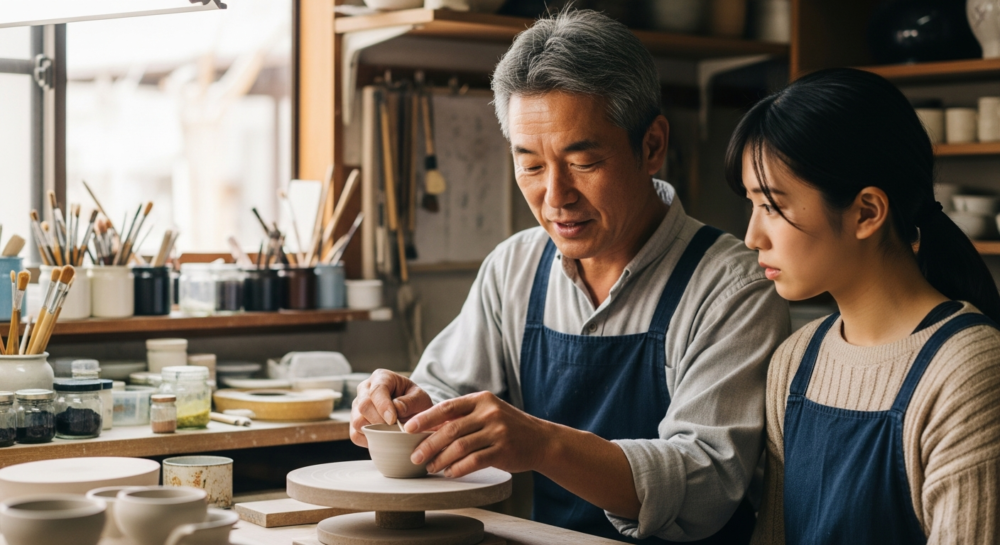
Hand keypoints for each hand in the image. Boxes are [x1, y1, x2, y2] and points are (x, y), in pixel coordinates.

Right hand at [350, 369, 432, 447]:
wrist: (412, 412)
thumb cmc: (415, 401)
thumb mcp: (420, 398)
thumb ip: (410, 402)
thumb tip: (396, 408)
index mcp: (381, 377)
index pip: (377, 390)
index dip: (383, 406)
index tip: (393, 420)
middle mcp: (365, 390)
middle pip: (363, 406)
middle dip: (380, 421)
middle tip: (395, 428)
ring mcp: (357, 406)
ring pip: (357, 421)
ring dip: (375, 431)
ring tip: (391, 432)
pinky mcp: (354, 422)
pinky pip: (355, 435)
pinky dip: (369, 440)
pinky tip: (383, 437)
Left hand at [404, 391, 552, 477]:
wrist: (541, 440)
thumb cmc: (508, 427)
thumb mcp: (488, 413)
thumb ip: (463, 417)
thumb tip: (428, 427)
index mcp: (481, 400)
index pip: (447, 407)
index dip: (425, 418)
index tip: (408, 428)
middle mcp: (489, 413)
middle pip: (450, 429)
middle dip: (428, 444)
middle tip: (415, 456)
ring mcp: (497, 431)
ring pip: (460, 447)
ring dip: (441, 459)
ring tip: (430, 467)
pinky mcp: (503, 450)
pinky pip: (474, 461)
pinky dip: (458, 468)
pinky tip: (449, 473)